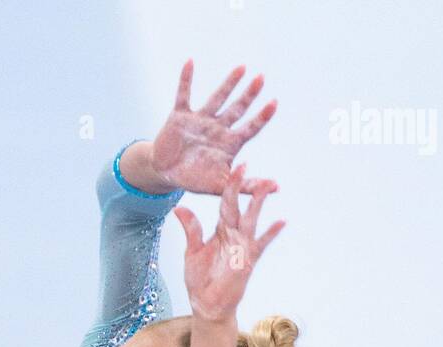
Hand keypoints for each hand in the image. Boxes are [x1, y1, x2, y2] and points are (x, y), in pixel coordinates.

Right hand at [149, 59, 276, 196]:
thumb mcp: (221, 186)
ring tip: (242, 68)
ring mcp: (200, 120)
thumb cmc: (194, 180)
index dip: (262, 117)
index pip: (250, 128)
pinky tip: (190, 62)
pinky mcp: (180, 116)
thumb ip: (247, 185)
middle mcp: (217, 128)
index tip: (274, 103)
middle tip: (261, 78)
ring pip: (217, 98)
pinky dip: (186, 79)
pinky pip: (184, 94)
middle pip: (237, 109)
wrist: (166, 173)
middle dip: (249, 95)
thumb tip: (276, 187)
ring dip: (229, 83)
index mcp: (228, 143)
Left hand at [173, 165, 284, 321]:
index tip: (233, 167)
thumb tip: (179, 207)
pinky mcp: (248, 260)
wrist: (207, 304)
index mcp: (220, 229)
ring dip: (258, 203)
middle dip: (243, 187)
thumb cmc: (200, 280)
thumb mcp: (192, 252)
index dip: (229, 186)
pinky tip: (281, 221)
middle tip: (247, 166)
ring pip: (251, 219)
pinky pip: (261, 244)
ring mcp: (242, 246)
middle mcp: (233, 234)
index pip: (225, 203)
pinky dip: (271, 233)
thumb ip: (191, 229)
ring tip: (267, 186)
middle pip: (240, 206)